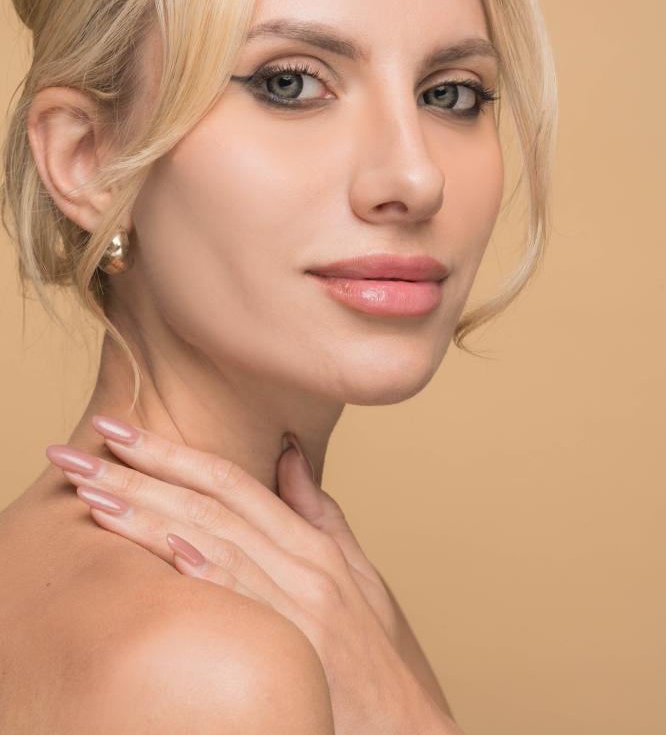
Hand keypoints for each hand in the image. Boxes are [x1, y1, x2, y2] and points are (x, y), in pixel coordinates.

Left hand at [46, 419, 462, 734]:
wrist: (414, 732)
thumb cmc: (379, 661)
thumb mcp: (357, 576)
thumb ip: (319, 514)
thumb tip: (288, 455)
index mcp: (311, 542)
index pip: (228, 480)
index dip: (170, 452)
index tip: (116, 431)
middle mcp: (306, 561)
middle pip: (211, 502)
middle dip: (141, 472)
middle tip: (78, 452)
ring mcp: (304, 601)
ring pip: (218, 541)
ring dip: (151, 515)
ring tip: (95, 495)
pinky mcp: (303, 646)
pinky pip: (250, 601)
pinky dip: (211, 570)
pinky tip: (170, 547)